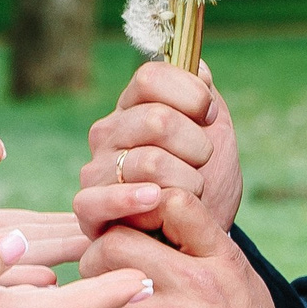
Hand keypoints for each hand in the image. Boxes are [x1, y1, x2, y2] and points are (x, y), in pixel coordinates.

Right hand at [0, 227, 147, 307]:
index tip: (153, 280)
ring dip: (75, 256)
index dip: (107, 293)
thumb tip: (17, 245)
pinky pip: (7, 261)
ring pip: (37, 273)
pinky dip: (37, 248)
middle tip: (152, 249)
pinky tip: (50, 237)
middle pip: (59, 289)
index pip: (61, 306)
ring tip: (118, 238)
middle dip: (104, 270)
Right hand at [75, 64, 241, 238]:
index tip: (209, 115)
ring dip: (186, 183)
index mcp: (135, 108)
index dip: (190, 94)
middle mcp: (109, 134)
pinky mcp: (88, 209)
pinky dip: (136, 201)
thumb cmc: (208, 186)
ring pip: (148, 162)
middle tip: (202, 165)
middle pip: (156, 119)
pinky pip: (103, 198)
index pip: (151, 77)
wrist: (200, 241)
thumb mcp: (219, 136)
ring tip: (188, 196)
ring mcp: (95, 170)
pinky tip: (155, 201)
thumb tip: (199, 66)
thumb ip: (207, 98)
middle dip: (197, 146)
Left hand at [84, 190, 300, 307]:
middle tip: (112, 293)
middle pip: (112, 247)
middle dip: (98, 269)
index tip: (135, 238)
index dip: (137, 213)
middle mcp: (198, 284)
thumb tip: (155, 219)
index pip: (169, 201)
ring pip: (100, 305)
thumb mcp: (243, 286)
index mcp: (221, 260)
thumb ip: (204, 252)